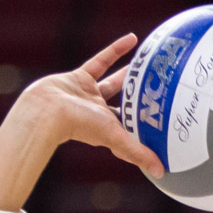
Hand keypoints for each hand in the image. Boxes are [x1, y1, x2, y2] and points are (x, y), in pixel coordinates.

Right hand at [2, 34, 162, 175]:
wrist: (46, 109)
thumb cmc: (78, 126)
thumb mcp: (115, 138)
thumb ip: (138, 154)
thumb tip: (161, 172)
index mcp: (109, 129)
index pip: (133, 128)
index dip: (148, 125)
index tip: (166, 119)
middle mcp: (99, 113)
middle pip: (126, 104)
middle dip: (141, 98)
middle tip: (161, 87)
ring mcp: (89, 95)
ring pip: (115, 82)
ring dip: (131, 74)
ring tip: (149, 63)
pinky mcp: (80, 78)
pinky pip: (102, 61)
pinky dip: (116, 50)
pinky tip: (132, 39)